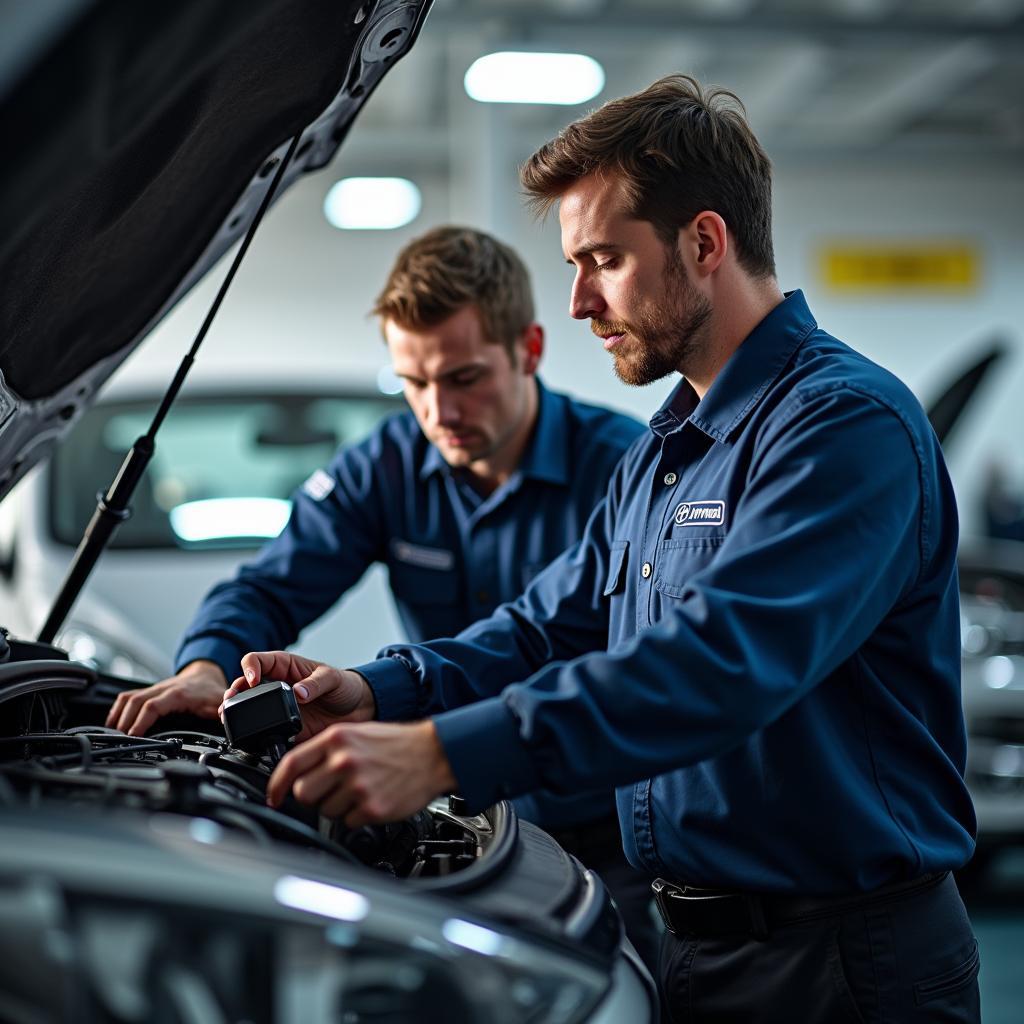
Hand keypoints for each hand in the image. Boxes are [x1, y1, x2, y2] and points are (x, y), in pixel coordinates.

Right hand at [105, 660, 226, 735]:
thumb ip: (223, 710)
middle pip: (135, 701)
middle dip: (124, 721)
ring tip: (112, 734)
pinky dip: (118, 708)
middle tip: (120, 740)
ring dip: (118, 714)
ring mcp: (154, 689)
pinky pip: (128, 696)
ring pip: (129, 697)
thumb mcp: (220, 701)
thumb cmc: (211, 690)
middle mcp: (163, 688)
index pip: (153, 705)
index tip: (133, 735)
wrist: (206, 674)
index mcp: (178, 694)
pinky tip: (113, 721)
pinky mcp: (149, 691)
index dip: (141, 721)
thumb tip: (223, 716)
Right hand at [220, 651, 376, 740]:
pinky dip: (255, 735)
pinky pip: (263, 732)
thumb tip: (299, 692)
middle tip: (232, 700)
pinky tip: (250, 737)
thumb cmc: (345, 686)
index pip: (257, 661)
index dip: (250, 668)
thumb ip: (316, 683)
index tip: (253, 679)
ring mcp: (277, 708)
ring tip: (229, 718)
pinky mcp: (282, 728)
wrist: (358, 710)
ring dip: (236, 712)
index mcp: (285, 666)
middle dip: (234, 691)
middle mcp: (276, 686)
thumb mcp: (333, 678)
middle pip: (244, 685)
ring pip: (247, 708)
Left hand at [266, 720, 455, 825]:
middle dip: (312, 797)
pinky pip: (348, 822)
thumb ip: (325, 750)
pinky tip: (371, 799)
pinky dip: (356, 816)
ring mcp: (357, 786)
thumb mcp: (356, 733)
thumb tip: (296, 772)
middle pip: (304, 793)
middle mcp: (343, 761)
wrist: (432, 754)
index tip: (273, 796)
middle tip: (330, 791)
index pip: (291, 763)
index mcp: (336, 739)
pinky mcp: (371, 807)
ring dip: (337, 807)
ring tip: (358, 791)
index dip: (276, 784)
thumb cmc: (395, 744)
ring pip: (325, 811)